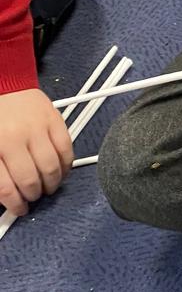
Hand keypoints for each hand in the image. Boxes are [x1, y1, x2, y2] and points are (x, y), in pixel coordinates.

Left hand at [0, 88, 73, 216]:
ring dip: (51, 184)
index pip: (6, 187)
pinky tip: (60, 171)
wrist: (5, 82)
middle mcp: (14, 138)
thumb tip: (6, 196)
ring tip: (47, 187)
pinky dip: (66, 166)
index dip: (14, 204)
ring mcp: (37, 129)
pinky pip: (66, 151)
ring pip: (51, 168)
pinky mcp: (55, 121)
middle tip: (33, 197)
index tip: (19, 209)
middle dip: (33, 195)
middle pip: (30, 180)